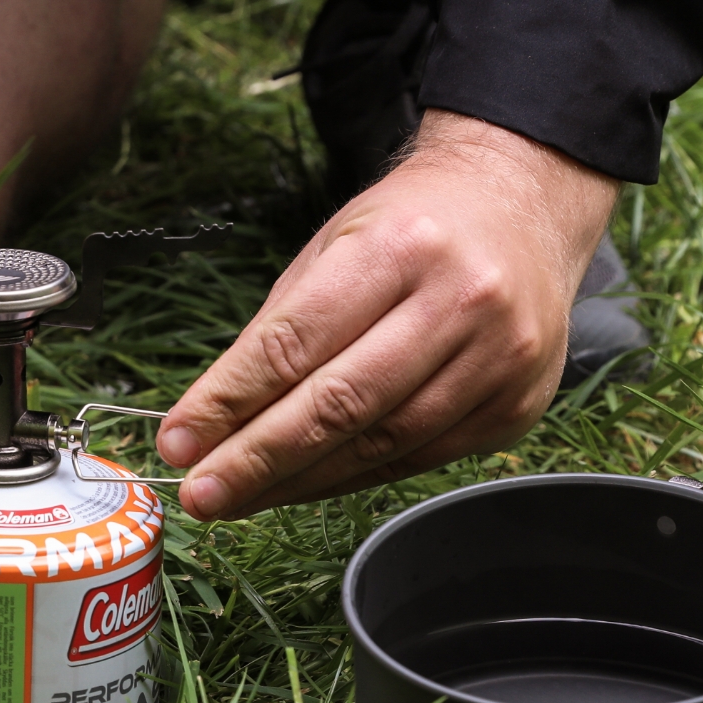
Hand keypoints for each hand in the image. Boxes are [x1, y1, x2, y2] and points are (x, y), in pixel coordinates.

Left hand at [154, 110, 618, 519]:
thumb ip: (281, 330)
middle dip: (259, 459)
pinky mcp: (516, 404)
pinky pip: (421, 457)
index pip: (297, 342)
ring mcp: (499, 358)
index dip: (230, 401)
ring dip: (303, 481)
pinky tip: (311, 483)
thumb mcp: (336, 244)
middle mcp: (460, 301)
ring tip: (244, 497)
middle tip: (203, 494)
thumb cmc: (416, 224)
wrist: (521, 205)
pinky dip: (357, 477)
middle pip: (341, 405)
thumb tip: (215, 418)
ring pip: (383, 444)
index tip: (180, 442)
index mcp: (401, 247)